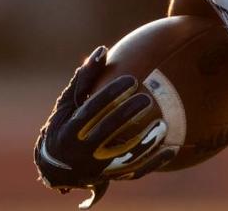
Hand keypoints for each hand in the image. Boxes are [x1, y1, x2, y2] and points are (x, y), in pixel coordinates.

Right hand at [34, 46, 176, 207]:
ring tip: (163, 126)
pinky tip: (172, 149)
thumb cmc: (62, 126)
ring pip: (123, 157)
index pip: (92, 109)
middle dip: (127, 114)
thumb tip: (103, 49)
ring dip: (145, 143)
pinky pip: (136, 171)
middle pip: (107, 131)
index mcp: (70, 129)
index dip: (111, 94)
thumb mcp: (66, 104)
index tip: (132, 80)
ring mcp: (97, 167)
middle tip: (147, 99)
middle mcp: (82, 150)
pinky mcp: (110, 178)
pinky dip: (154, 162)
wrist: (54, 169)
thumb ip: (84, 78)